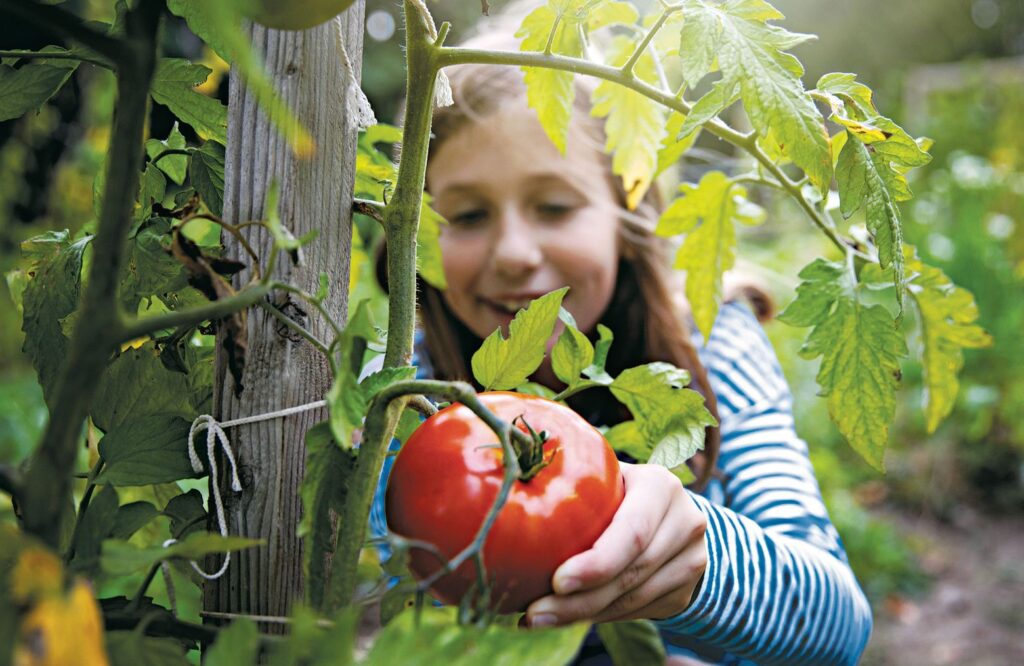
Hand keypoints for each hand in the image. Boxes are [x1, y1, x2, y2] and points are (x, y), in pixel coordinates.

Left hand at [524, 462, 707, 626]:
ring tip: (539, 618)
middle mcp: (686, 522)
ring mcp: (691, 560)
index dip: (597, 562)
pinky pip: (636, 612)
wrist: (672, 515)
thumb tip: (513, 486)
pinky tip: (566, 618)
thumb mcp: (606, 475)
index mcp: (661, 486)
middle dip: (579, 599)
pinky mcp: (685, 591)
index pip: (633, 531)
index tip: (556, 581)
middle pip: (631, 572)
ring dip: (583, 614)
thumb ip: (573, 477)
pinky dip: (599, 617)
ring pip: (633, 599)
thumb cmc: (619, 490)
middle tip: (535, 612)